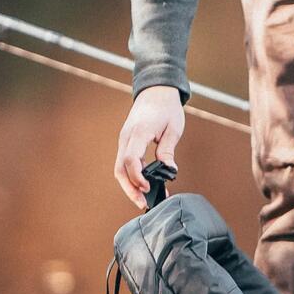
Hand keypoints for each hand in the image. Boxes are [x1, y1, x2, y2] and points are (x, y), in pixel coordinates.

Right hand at [115, 85, 185, 207]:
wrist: (156, 91)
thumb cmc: (167, 107)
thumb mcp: (173, 128)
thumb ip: (168, 150)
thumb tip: (168, 171)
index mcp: (139, 132)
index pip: (131, 160)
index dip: (138, 177)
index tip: (148, 188)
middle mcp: (127, 137)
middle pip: (120, 169)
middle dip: (130, 188)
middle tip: (143, 203)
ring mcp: (125, 140)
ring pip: (120, 168)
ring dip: (129, 185)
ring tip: (143, 199)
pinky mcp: (127, 142)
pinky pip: (125, 162)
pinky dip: (132, 175)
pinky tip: (143, 185)